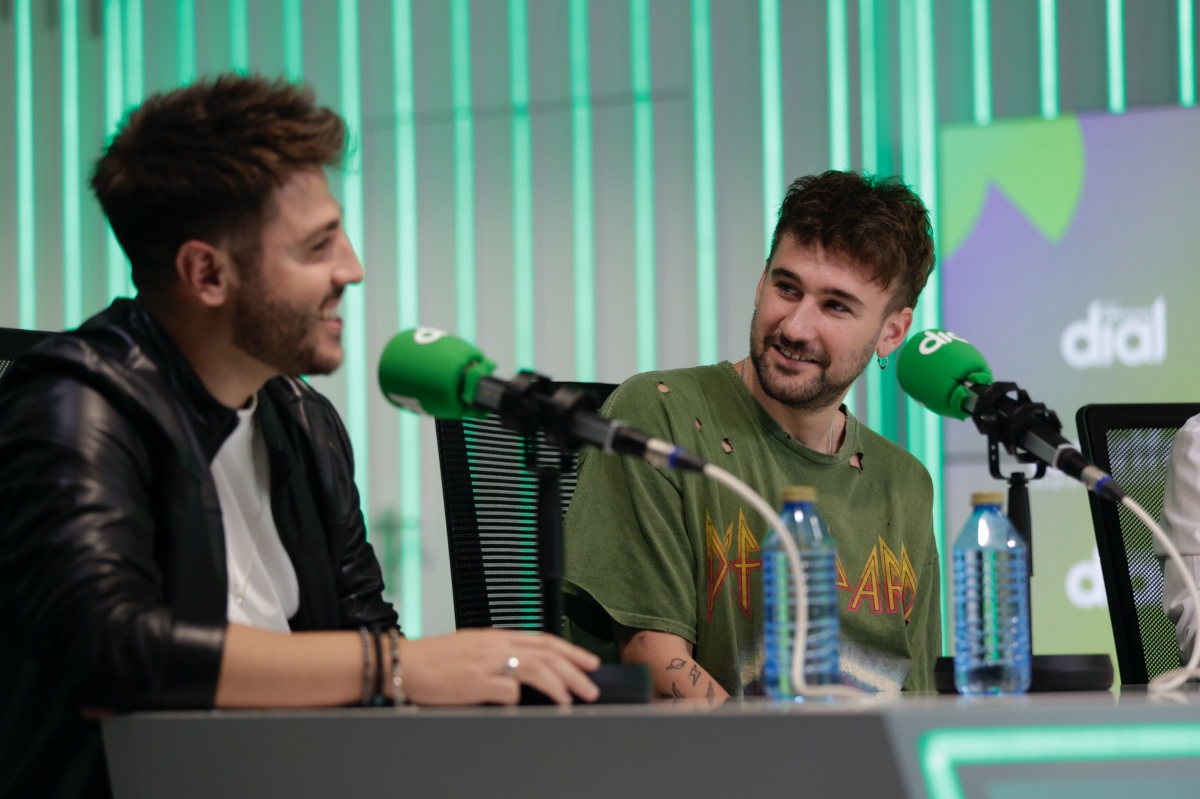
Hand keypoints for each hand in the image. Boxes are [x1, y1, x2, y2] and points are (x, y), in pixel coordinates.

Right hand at [399, 629, 599, 705]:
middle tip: (591, 686)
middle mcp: (494, 646)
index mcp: (495, 636)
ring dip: (559, 684)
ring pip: (534, 668)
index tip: (588, 662)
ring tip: (573, 698)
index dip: (570, 650)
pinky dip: (520, 697)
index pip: (543, 639)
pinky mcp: (474, 683)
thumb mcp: (472, 648)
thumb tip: (525, 670)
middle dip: (574, 670)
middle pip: (546, 653)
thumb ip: (499, 655)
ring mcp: (485, 663)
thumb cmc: (434, 660)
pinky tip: (529, 707)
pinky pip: (507, 690)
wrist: (402, 663)